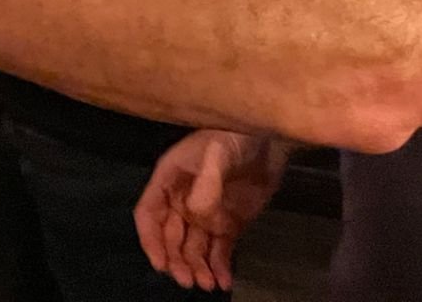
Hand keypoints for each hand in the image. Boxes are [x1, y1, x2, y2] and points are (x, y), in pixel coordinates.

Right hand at [133, 129, 288, 291]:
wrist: (272, 140)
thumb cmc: (236, 137)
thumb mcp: (218, 154)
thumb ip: (206, 184)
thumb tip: (195, 215)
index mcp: (170, 179)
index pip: (149, 213)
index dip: (151, 240)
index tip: (161, 263)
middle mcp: (183, 200)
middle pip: (170, 238)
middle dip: (177, 261)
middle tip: (189, 281)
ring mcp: (207, 214)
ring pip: (194, 249)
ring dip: (197, 268)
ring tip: (209, 285)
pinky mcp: (229, 224)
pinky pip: (220, 250)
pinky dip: (221, 268)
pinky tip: (225, 282)